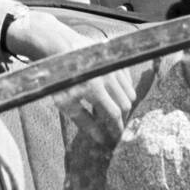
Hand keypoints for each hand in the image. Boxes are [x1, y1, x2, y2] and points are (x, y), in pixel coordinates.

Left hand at [3, 11, 136, 145]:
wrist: (59, 49)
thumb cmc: (60, 80)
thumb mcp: (67, 104)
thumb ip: (86, 122)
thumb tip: (102, 140)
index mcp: (94, 89)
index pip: (115, 115)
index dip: (117, 128)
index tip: (117, 137)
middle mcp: (107, 76)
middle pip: (126, 104)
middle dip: (122, 117)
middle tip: (115, 125)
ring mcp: (113, 66)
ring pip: (130, 92)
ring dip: (123, 103)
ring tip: (111, 109)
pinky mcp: (116, 60)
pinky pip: (128, 80)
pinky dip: (124, 90)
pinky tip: (112, 93)